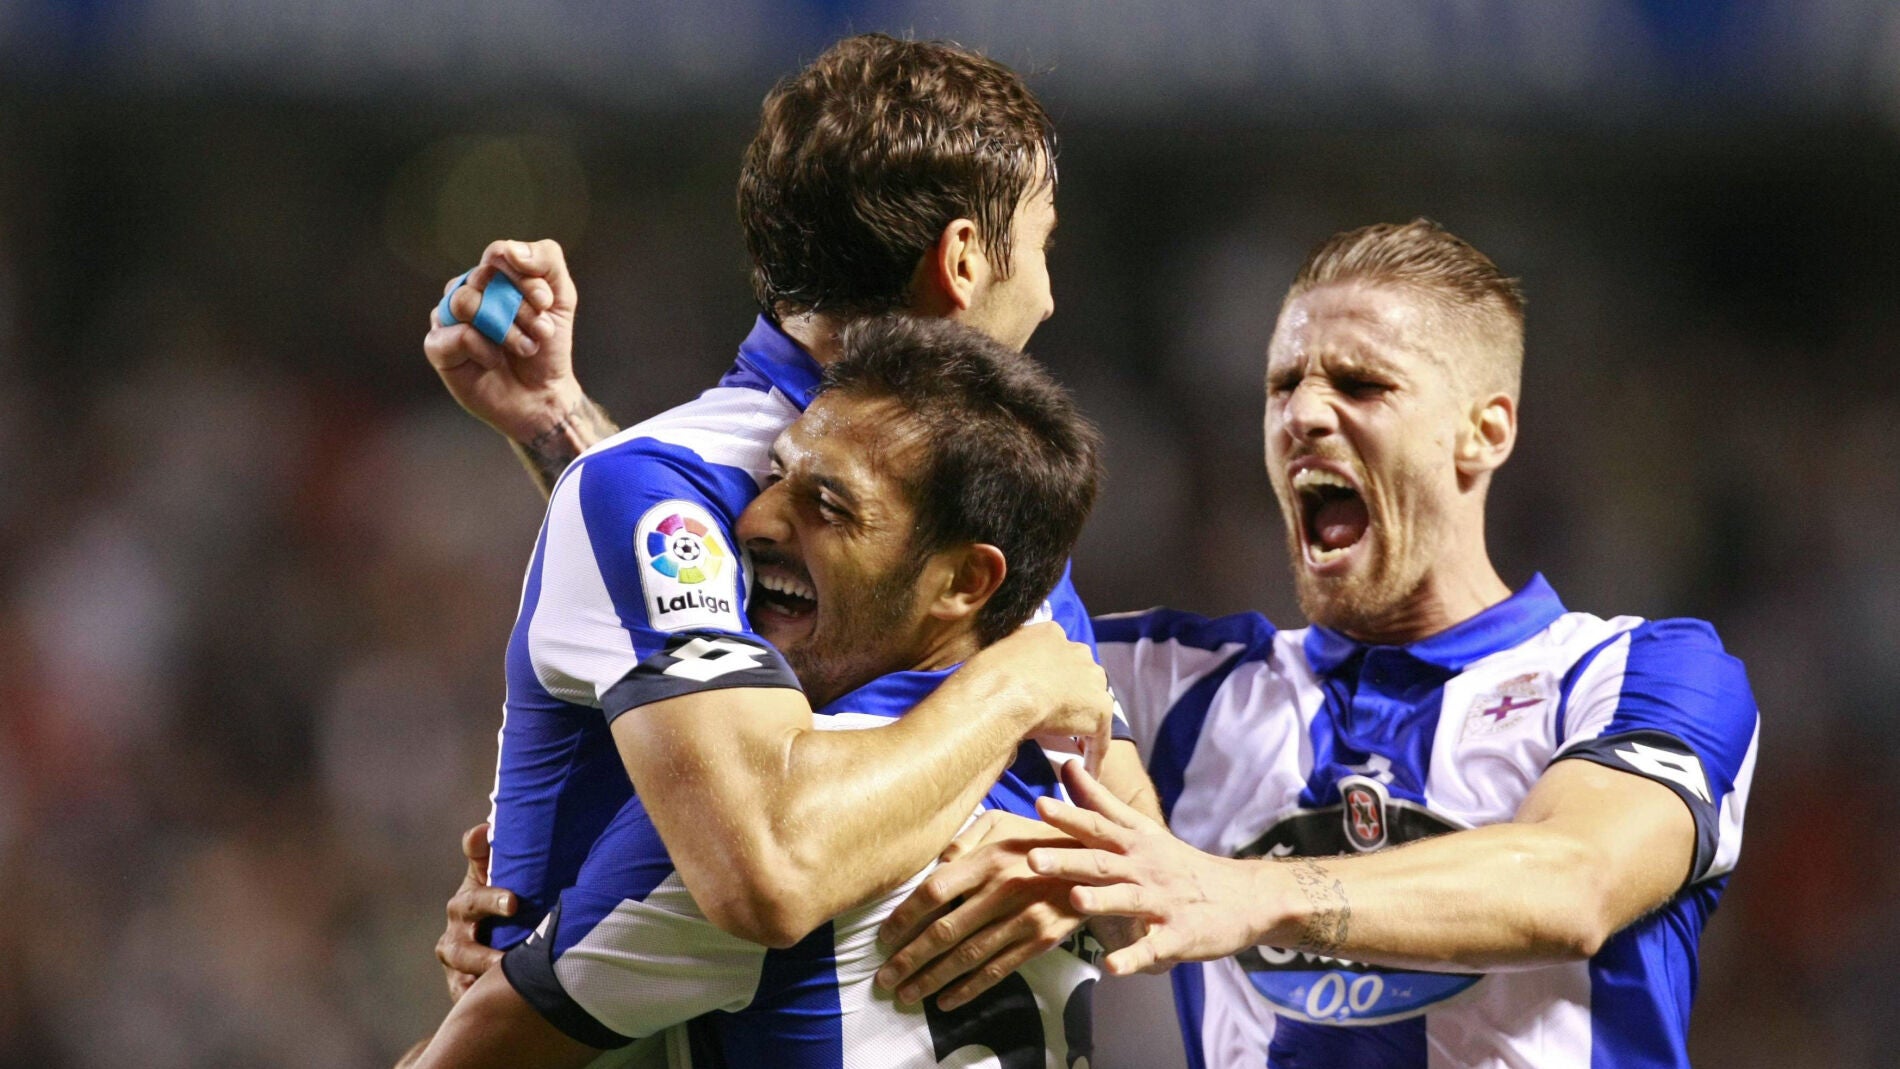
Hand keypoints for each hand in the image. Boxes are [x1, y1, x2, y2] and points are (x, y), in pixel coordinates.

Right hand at [423, 239, 584, 443]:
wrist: (544, 394)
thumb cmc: (548, 345)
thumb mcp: (561, 297)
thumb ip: (545, 259)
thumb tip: (509, 251)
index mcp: (492, 275)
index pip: (498, 255)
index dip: (525, 278)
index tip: (546, 303)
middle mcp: (466, 291)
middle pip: (482, 278)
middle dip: (521, 309)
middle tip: (541, 332)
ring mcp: (447, 318)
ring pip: (465, 302)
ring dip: (505, 329)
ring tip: (523, 347)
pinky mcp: (438, 347)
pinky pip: (458, 334)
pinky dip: (486, 350)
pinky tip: (494, 361)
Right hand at [435, 822, 517, 1001]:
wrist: (485, 938)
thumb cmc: (496, 897)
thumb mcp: (491, 875)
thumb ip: (487, 853)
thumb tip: (485, 828)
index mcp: (466, 903)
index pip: (475, 899)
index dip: (491, 899)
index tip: (514, 903)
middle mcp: (456, 934)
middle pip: (465, 945)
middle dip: (486, 953)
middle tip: (510, 959)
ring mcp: (456, 964)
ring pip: (463, 974)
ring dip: (482, 977)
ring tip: (504, 981)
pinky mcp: (460, 987)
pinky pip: (464, 997)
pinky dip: (475, 1000)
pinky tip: (491, 1003)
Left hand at [875, 811, 1083, 1010]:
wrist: (1094, 860)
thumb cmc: (1036, 840)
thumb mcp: (1001, 823)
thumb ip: (964, 839)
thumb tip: (934, 864)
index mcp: (988, 858)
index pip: (934, 891)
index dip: (905, 917)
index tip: (883, 938)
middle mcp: (1003, 889)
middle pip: (945, 931)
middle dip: (909, 959)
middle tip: (884, 978)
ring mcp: (1023, 918)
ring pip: (967, 957)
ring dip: (932, 979)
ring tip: (905, 993)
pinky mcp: (1040, 940)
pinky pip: (998, 970)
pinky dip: (969, 988)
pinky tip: (945, 1000)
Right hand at [963, 622, 1112, 760]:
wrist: (1003, 694)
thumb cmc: (987, 675)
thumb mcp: (997, 654)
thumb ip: (1012, 661)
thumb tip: (1009, 674)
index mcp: (1050, 632)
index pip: (1057, 654)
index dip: (1051, 675)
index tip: (1044, 692)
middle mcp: (1077, 650)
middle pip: (1081, 674)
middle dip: (1072, 693)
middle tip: (1057, 716)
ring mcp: (1092, 680)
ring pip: (1092, 702)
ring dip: (1082, 720)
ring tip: (1072, 744)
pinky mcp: (1099, 711)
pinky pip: (1098, 738)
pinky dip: (1093, 755)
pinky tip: (1087, 771)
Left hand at [1027, 762, 1265, 975]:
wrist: (1244, 896)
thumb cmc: (1180, 863)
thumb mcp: (1143, 829)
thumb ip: (1102, 802)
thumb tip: (1068, 765)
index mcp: (1135, 844)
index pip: (1098, 826)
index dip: (1069, 816)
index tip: (1040, 804)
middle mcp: (1145, 869)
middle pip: (1103, 863)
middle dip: (1068, 861)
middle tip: (1033, 859)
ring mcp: (1163, 903)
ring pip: (1129, 900)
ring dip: (1102, 900)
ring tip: (1075, 899)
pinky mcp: (1179, 936)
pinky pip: (1154, 949)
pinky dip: (1134, 958)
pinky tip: (1113, 966)